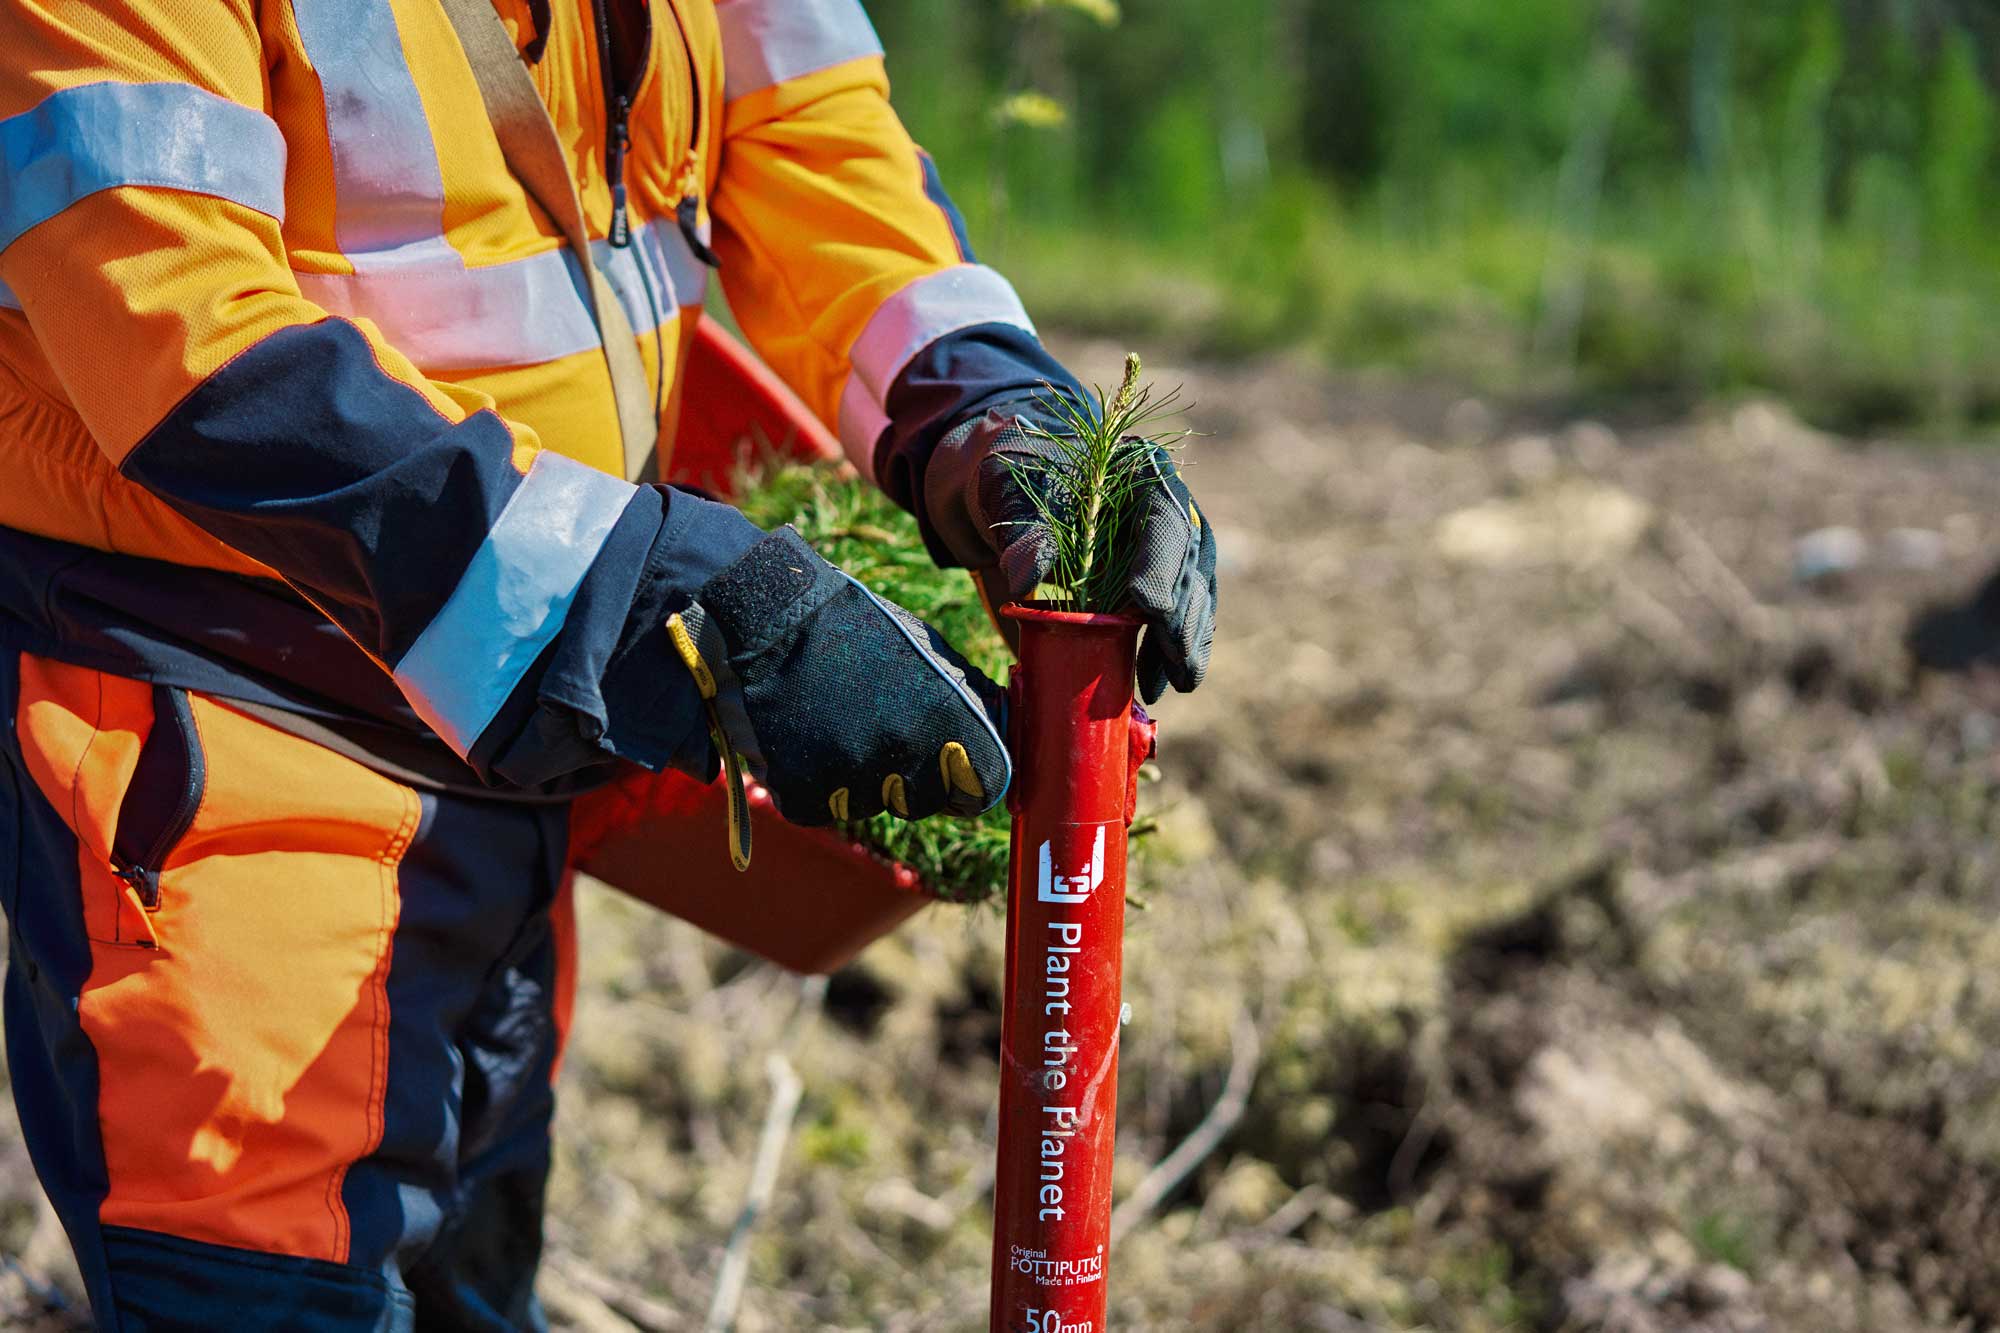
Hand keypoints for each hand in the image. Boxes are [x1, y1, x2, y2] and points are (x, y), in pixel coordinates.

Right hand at [668, 528, 1009, 830]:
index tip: (951, 770)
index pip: (980, 792)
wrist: (779, 617)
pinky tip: (811, 740)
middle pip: (922, 804)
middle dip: (909, 779)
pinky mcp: (804, 790)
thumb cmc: (864, 631)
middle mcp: (906, 755)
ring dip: (860, 780)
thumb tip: (1006, 734)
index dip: (966, 782)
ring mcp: (852, 777)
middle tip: (880, 732)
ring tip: (841, 726)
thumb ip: (974, 699)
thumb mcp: (932, 652)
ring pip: (870, 808)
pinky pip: (823, 809)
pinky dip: (816, 786)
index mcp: (948, 722)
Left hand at [924, 410, 1218, 703]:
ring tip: (1170, 684)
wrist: (1008, 501)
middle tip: (1174, 662)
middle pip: (1191, 563)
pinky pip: (1173, 621)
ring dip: (1184, 644)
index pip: (1165, 516)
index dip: (1161, 562)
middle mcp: (1166, 508)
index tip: (1147, 607)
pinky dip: (1167, 654)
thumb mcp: (1005, 492)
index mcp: (1140, 471)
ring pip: (1192, 597)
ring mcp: (1166, 549)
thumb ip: (1023, 529)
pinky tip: (1154, 684)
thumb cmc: (1012, 482)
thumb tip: (1027, 579)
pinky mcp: (1155, 587)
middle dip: (1184, 617)